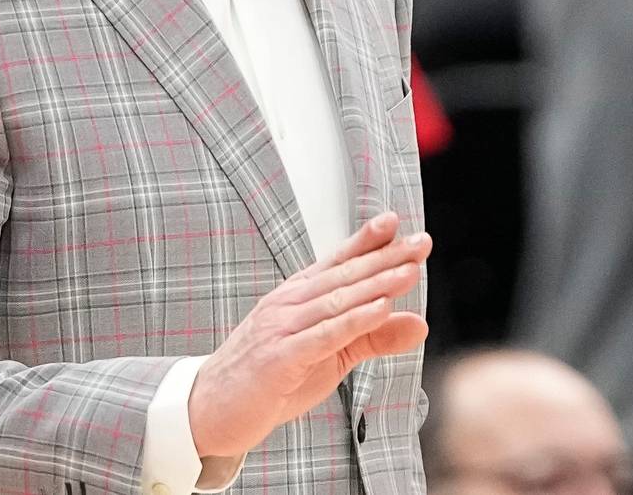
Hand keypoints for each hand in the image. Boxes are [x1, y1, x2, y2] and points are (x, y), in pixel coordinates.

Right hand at [187, 212, 431, 460]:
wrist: (211, 409)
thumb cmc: (270, 379)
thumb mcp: (330, 356)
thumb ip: (372, 337)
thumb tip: (419, 323)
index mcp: (296, 298)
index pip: (337, 262)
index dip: (366, 241)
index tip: (395, 222)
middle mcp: (288, 304)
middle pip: (343, 275)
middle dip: (385, 257)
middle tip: (421, 243)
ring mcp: (281, 328)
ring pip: (337, 300)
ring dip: (376, 284)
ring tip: (409, 271)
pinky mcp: (280, 358)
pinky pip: (323, 335)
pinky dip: (354, 320)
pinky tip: (380, 310)